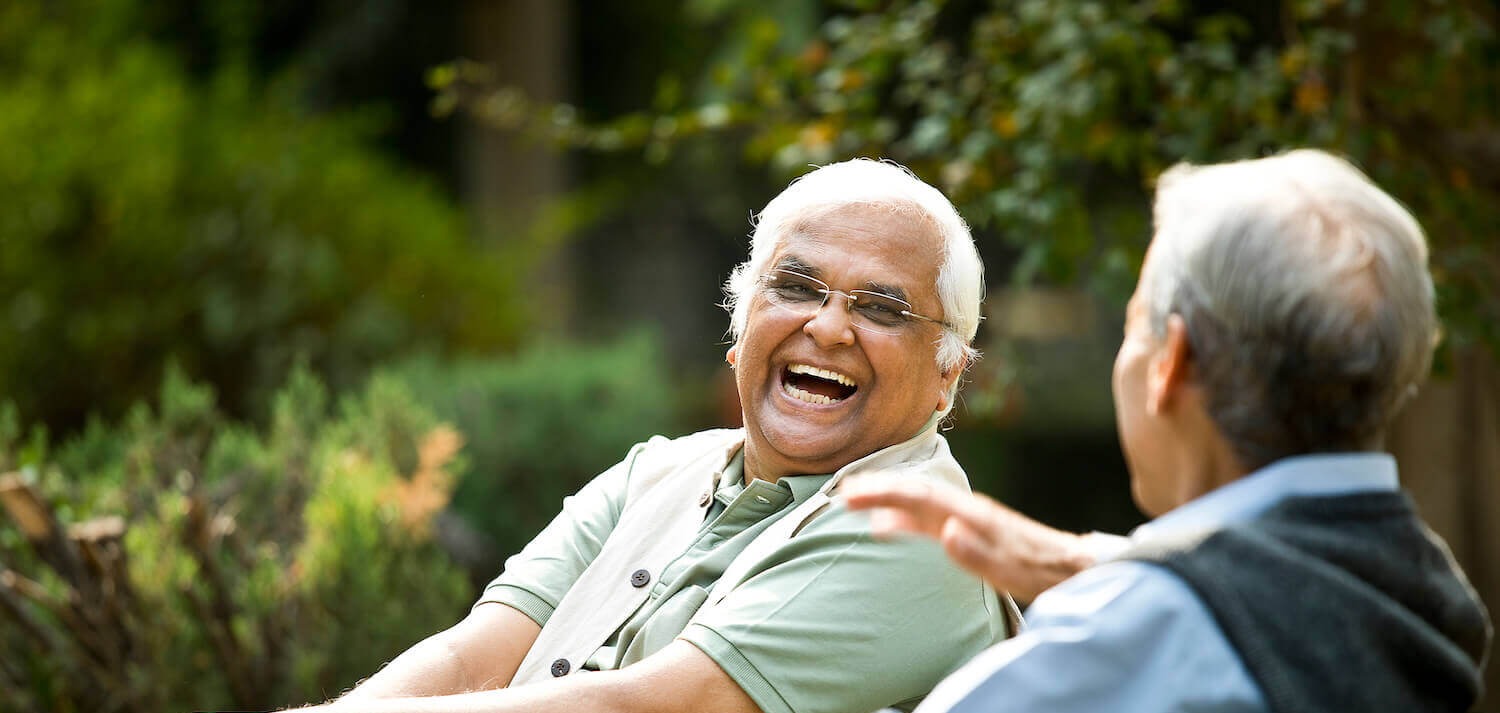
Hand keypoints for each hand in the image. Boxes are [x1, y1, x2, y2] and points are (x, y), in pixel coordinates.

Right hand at [840, 477, 1095, 601]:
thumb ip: (979, 553)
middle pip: (915, 493)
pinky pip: (926, 519)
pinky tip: (887, 526)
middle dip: (878, 489)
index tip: (852, 494)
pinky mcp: (969, 532)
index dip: (884, 492)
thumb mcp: (1012, 568)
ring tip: (854, 503)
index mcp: (972, 515)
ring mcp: (967, 520)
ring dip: (886, 500)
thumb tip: (946, 531)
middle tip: (842, 493)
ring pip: (918, 504)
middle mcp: (966, 511)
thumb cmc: (1041, 570)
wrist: (1070, 567)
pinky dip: (901, 517)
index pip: (920, 496)